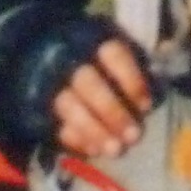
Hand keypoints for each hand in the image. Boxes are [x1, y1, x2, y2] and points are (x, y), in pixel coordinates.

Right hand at [52, 37, 152, 157]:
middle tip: (133, 136)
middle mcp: (69, 59)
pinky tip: (94, 150)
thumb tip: (151, 97)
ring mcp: (50, 83)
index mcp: (92, 40)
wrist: (44, 59)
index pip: (113, 55)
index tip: (145, 105)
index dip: (131, 81)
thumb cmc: (98, 61)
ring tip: (115, 150)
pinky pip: (55, 124)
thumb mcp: (115, 55)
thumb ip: (132, 73)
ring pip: (69, 107)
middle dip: (112, 111)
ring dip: (94, 131)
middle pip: (88, 83)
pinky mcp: (40, 106)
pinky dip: (75, 140)